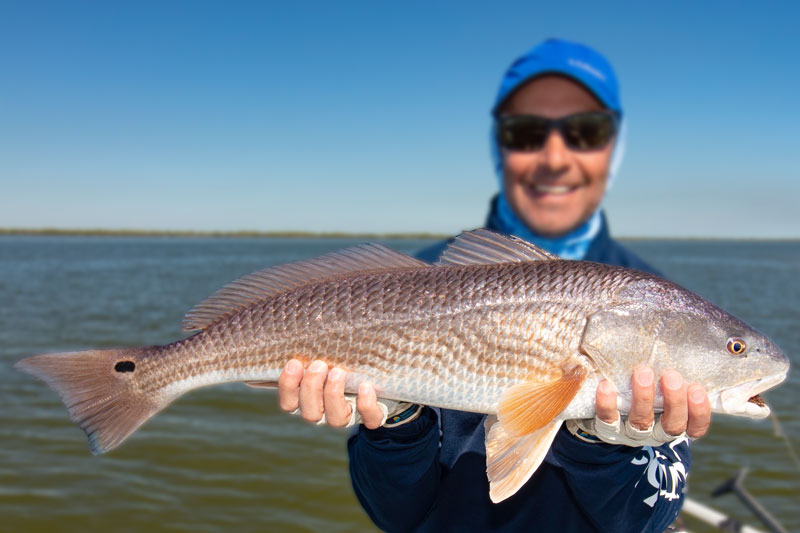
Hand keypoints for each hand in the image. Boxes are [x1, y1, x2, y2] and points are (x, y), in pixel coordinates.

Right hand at [277, 359, 419, 428]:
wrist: (380, 378)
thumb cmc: (343, 360)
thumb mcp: (329, 354)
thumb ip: (316, 346)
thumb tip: (304, 319)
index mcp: (309, 400)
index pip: (289, 403)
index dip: (288, 387)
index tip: (294, 363)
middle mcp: (326, 412)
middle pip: (310, 414)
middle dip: (311, 388)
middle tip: (319, 364)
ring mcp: (350, 417)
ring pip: (335, 419)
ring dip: (333, 395)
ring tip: (338, 372)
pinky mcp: (373, 417)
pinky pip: (370, 419)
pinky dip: (366, 404)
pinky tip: (365, 386)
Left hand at [568, 366, 710, 445]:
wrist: (599, 411)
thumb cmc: (639, 385)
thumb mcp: (658, 378)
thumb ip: (670, 364)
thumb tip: (683, 324)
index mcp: (673, 420)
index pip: (695, 426)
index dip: (699, 412)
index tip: (698, 389)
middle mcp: (655, 431)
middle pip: (672, 425)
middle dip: (674, 401)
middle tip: (672, 376)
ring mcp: (630, 432)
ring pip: (641, 422)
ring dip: (644, 398)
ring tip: (643, 373)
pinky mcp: (605, 429)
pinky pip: (607, 419)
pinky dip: (608, 404)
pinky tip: (606, 385)